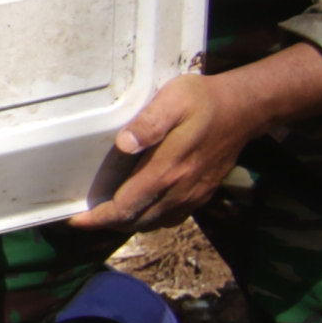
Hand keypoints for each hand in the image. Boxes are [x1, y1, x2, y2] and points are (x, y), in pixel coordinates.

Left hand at [69, 47, 321, 231]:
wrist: (245, 110)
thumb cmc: (204, 100)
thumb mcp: (174, 99)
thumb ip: (149, 123)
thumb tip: (124, 144)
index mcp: (167, 171)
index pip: (126, 206)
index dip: (99, 218)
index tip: (76, 220)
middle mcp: (179, 191)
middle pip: (137, 221)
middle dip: (109, 223)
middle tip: (86, 216)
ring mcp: (193, 196)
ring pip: (154, 223)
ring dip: (129, 223)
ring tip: (107, 213)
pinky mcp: (202, 195)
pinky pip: (171, 218)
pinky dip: (150, 219)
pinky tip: (141, 206)